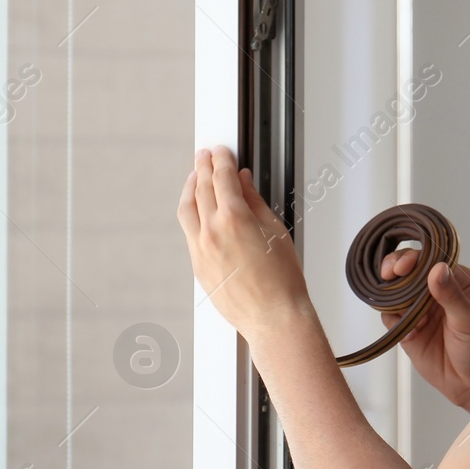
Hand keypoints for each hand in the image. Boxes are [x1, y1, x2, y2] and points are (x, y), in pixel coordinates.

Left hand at [177, 146, 314, 342]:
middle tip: (205, 155)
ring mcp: (200, 250)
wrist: (274, 317)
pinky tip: (197, 209)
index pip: (221, 177)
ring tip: (195, 176)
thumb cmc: (282, 280)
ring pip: (187, 209)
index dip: (221, 159)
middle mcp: (211, 232)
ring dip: (190, 188)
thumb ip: (254, 201)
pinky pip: (189, 232)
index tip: (221, 151)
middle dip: (203, 167)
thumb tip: (243, 182)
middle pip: (201, 188)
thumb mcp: (275, 230)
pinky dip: (191, 214)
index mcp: (233, 219)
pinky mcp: (197, 266)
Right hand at [379, 250, 469, 413]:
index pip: (428, 258)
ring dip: (392, 296)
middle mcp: (434, 290)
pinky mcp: (407, 328)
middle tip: (389, 275)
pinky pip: (390, 316)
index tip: (402, 266)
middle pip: (406, 270)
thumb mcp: (469, 319)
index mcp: (454, 279)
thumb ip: (451, 295)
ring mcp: (419, 308)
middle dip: (394, 270)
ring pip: (394, 291)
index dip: (412, 258)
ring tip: (402, 311)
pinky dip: (393, 321)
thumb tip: (437, 269)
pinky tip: (409, 333)